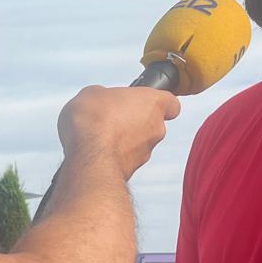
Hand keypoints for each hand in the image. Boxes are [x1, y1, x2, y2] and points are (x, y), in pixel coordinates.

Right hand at [58, 85, 180, 179]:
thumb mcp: (93, 93)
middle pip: (152, 123)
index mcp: (153, 103)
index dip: (157, 102)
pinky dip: (113, 155)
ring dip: (123, 139)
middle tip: (112, 117)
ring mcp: (146, 152)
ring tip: (99, 135)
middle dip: (133, 121)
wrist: (90, 156)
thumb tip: (100, 100)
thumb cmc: (96, 120)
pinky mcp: (133, 169)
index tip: (144, 101)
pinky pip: (125, 158)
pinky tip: (95, 151)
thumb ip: (104, 95)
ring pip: (139, 143)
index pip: (171, 103)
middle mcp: (156, 129)